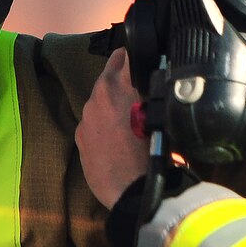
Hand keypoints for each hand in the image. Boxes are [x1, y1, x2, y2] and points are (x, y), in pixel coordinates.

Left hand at [77, 48, 145, 207]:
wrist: (133, 191)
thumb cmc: (157, 154)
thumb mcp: (166, 118)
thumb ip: (158, 96)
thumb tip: (160, 87)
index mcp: (120, 84)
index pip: (125, 54)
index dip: (135, 55)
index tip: (141, 57)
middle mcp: (98, 96)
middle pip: (110, 75)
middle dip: (123, 79)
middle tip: (138, 89)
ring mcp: (86, 117)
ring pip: (99, 100)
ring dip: (112, 104)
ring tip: (130, 120)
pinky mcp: (79, 137)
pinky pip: (92, 123)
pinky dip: (102, 126)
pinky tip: (116, 139)